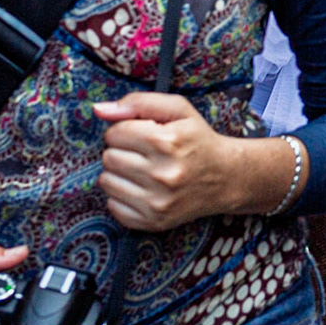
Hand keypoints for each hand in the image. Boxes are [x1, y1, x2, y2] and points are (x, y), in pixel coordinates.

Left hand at [94, 92, 244, 230]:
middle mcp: (161, 174)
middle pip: (108, 157)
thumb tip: (99, 109)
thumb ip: (138, 103)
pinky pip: (113, 206)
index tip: (142, 134)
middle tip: (143, 153)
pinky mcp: (154, 221)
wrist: (226, 178)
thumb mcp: (178, 110)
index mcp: (166, 142)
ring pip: (106, 181)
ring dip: (119, 173)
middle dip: (121, 151)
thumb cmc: (198, 140)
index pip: (114, 133)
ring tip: (141, 170)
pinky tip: (142, 189)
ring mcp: (157, 202)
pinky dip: (122, 196)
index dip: (125, 130)